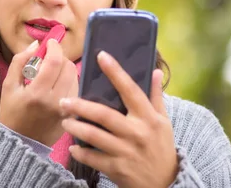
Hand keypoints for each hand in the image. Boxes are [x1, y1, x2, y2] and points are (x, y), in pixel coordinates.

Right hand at [0, 39, 78, 145]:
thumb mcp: (8, 86)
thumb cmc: (12, 112)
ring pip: (75, 77)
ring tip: (53, 73)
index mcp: (37, 93)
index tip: (50, 42)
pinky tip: (58, 85)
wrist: (20, 143)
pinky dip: (69, 82)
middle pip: (68, 67)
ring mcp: (66, 109)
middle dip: (60, 57)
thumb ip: (20, 61)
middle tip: (50, 58)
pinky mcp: (73, 114)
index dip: (54, 47)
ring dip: (66, 69)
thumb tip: (36, 43)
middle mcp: (55, 101)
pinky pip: (76, 89)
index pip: (54, 61)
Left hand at [59, 51, 177, 187]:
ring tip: (65, 120)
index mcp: (149, 118)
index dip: (115, 72)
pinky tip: (73, 146)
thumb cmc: (162, 147)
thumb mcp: (163, 121)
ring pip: (94, 136)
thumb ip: (156, 96)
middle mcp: (137, 133)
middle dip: (81, 106)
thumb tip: (155, 71)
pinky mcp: (117, 169)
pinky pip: (93, 158)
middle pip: (104, 114)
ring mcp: (126, 152)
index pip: (130, 90)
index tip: (101, 56)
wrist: (166, 184)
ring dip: (76, 127)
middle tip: (64, 100)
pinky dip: (80, 152)